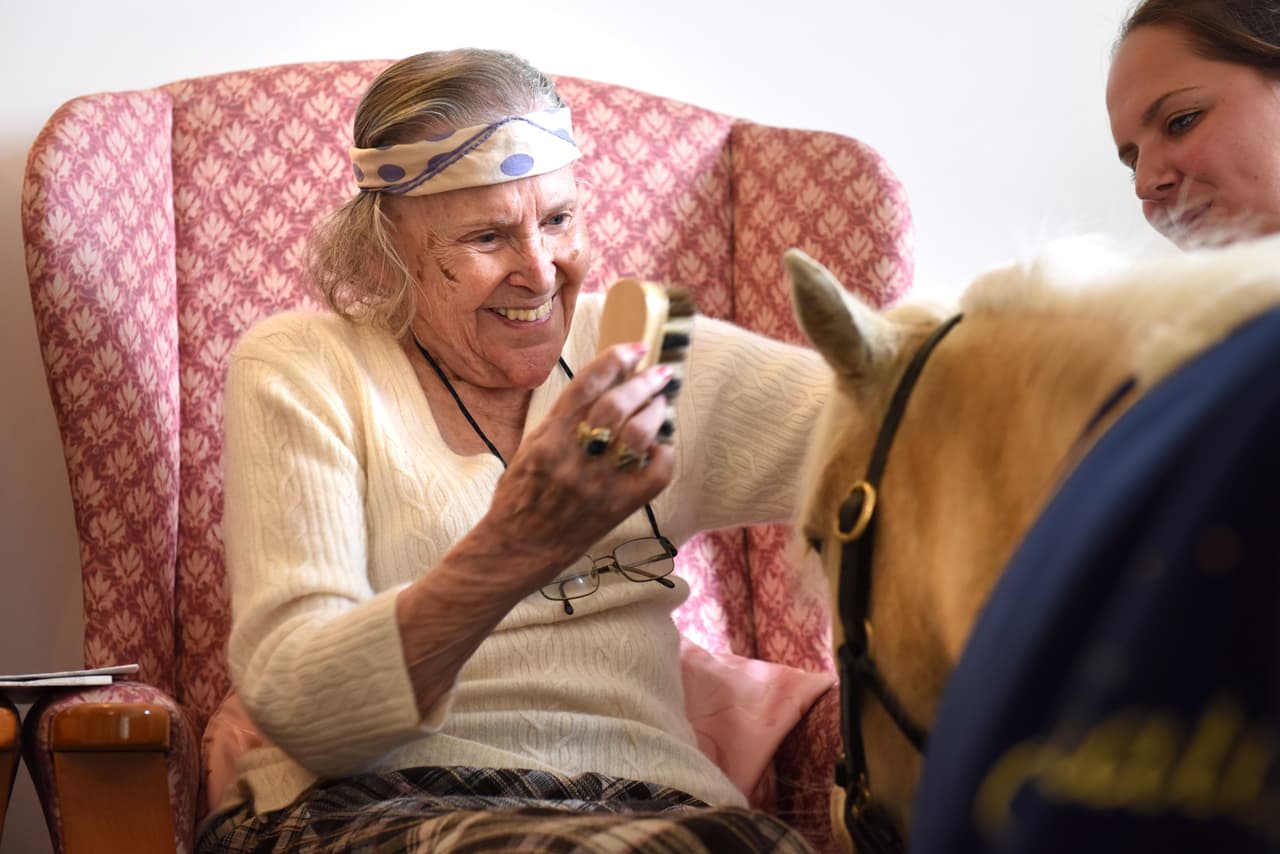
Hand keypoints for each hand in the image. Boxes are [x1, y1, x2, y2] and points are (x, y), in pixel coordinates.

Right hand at [482, 342, 675, 586]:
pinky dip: (664, 453)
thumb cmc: (522, 493)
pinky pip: (656, 474)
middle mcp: (573, 458)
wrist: (519, 547)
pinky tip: (660, 447)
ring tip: (659, 405)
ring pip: (639, 435)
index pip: (586, 385)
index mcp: (548, 437)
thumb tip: (605, 381)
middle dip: (644, 382)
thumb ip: (564, 417)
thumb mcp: (531, 446)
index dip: (615, 360)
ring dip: (655, 413)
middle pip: (616, 405)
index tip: (636, 348)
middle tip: (660, 373)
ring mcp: (598, 484)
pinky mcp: (619, 507)